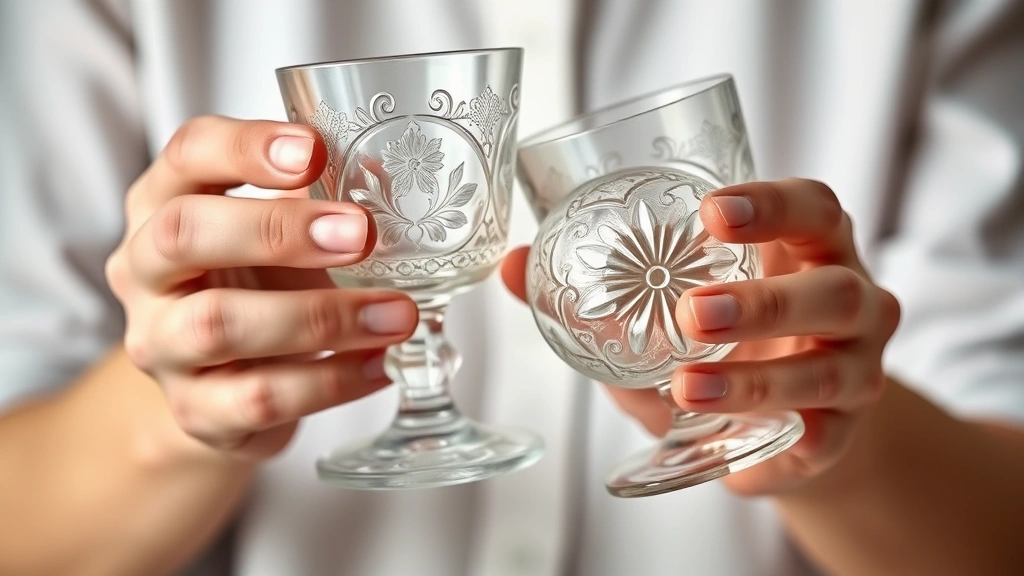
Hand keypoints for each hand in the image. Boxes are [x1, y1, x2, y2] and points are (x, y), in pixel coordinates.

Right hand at [105, 116, 417, 459]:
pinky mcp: (195, 411)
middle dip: (276, 229)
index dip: (245, 147)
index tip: (314, 151)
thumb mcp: (280, 232)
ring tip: (397, 313)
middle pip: (183, 233)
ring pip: (219, 324)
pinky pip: (259, 398)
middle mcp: (145, 271)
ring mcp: (161, 345)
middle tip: (360, 234)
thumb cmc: (257, 288)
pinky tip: (381, 363)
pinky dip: (330, 381)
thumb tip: (385, 175)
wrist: (221, 390)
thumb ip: (320, 199)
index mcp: (164, 203)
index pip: (186, 154)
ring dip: (320, 317)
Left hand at [501, 178, 899, 494]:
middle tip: (693, 311)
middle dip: (763, 301)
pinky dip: (794, 440)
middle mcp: (848, 300)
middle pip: (831, 288)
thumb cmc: (729, 348)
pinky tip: (756, 444)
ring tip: (687, 386)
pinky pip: (829, 437)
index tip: (710, 211)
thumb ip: (598, 293)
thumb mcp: (666, 315)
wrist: (790, 424)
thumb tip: (512, 266)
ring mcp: (857, 368)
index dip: (771, 203)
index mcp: (806, 251)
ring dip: (755, 379)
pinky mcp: (845, 431)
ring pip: (828, 370)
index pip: (811, 207)